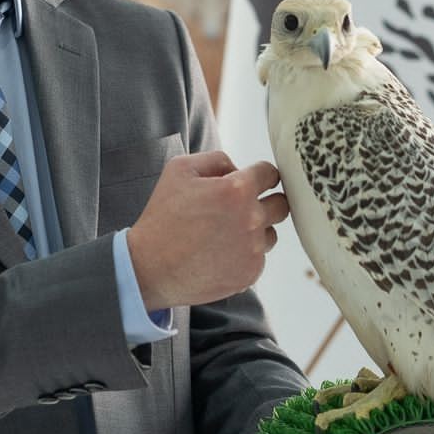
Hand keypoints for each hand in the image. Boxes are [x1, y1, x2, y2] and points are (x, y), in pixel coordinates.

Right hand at [127, 152, 288, 310]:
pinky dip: (244, 254)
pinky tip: (219, 253)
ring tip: (223, 234)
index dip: (260, 175)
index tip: (252, 182)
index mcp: (237, 190)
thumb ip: (217, 160)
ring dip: (255, 230)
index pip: (271, 174)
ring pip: (271, 233)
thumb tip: (239, 169)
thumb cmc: (162, 216)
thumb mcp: (179, 170)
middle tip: (242, 207)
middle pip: (282, 204)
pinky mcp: (250, 273)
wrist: (150, 268)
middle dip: (266, 201)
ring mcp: (253, 249)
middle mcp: (252, 219)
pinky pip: (259, 257)